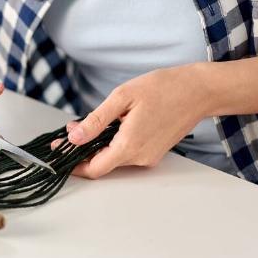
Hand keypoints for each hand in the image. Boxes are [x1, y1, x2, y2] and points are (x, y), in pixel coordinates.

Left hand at [57, 64, 210, 177]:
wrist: (199, 91)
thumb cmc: (163, 88)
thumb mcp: (122, 97)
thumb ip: (96, 121)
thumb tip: (74, 137)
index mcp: (129, 145)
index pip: (93, 169)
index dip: (72, 163)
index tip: (58, 151)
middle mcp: (139, 157)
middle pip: (102, 165)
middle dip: (82, 152)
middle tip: (70, 131)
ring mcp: (148, 157)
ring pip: (113, 159)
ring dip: (97, 146)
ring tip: (87, 125)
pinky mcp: (154, 152)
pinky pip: (126, 154)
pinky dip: (113, 144)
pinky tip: (110, 126)